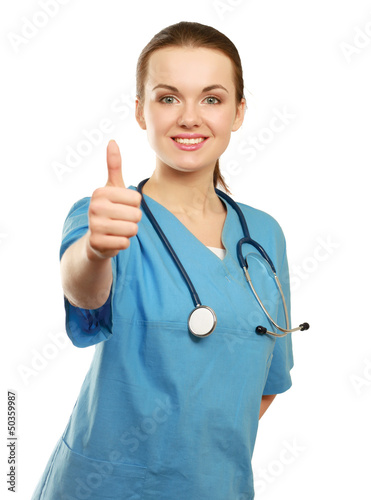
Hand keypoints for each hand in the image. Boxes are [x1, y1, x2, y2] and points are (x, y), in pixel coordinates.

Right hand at [86, 140, 141, 259]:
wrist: (95, 239)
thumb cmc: (108, 209)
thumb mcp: (112, 187)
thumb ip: (113, 166)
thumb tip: (112, 141)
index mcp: (100, 192)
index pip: (136, 199)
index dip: (134, 205)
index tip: (122, 207)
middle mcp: (94, 207)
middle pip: (136, 215)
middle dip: (133, 220)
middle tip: (120, 220)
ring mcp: (94, 225)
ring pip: (132, 229)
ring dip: (129, 232)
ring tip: (118, 229)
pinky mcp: (97, 243)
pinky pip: (125, 243)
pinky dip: (123, 243)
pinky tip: (113, 240)